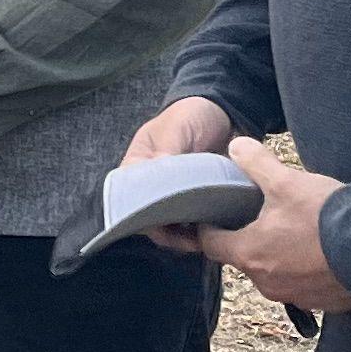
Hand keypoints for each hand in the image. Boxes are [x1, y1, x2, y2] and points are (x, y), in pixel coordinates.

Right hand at [121, 93, 244, 251]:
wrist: (221, 111)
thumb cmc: (191, 116)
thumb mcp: (176, 129)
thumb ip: (166, 153)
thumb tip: (157, 182)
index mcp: (137, 165)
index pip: (129, 198)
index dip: (141, 216)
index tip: (161, 226)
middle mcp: (151, 185)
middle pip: (149, 217)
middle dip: (166, 232)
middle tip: (188, 240)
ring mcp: (174, 194)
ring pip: (171, 224)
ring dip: (184, 235)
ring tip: (204, 240)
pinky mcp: (196, 200)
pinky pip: (193, 221)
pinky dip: (200, 230)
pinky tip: (213, 233)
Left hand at [211, 136, 350, 311]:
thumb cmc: (327, 217)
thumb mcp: (286, 182)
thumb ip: (256, 163)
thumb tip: (235, 146)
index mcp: (249, 255)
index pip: (211, 244)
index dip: (210, 227)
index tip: (216, 214)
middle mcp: (267, 283)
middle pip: (245, 259)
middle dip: (250, 238)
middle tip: (264, 216)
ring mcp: (296, 297)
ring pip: (276, 274)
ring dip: (281, 256)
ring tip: (298, 232)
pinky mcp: (324, 303)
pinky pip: (306, 286)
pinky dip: (309, 271)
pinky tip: (324, 251)